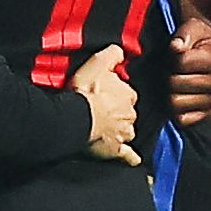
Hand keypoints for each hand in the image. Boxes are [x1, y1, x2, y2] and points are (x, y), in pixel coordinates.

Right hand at [70, 45, 140, 163]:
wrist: (76, 118)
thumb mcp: (98, 63)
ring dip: (122, 131)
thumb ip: (112, 54)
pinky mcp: (116, 150)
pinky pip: (127, 155)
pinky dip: (131, 157)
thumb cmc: (86, 91)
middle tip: (103, 111)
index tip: (106, 94)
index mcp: (128, 94)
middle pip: (128, 113)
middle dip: (119, 113)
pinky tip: (133, 159)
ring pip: (127, 131)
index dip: (117, 94)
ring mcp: (123, 133)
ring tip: (109, 131)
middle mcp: (130, 114)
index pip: (128, 93)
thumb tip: (121, 52)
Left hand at [170, 12, 210, 124]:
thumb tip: (176, 47)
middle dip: (167, 73)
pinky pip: (181, 119)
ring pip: (175, 103)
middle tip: (170, 68)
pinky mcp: (205, 114)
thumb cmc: (197, 38)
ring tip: (173, 80)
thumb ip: (184, 35)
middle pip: (176, 84)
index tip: (174, 53)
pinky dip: (173, 109)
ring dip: (167, 91)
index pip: (181, 63)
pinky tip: (176, 95)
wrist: (207, 52)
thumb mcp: (193, 27)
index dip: (171, 57)